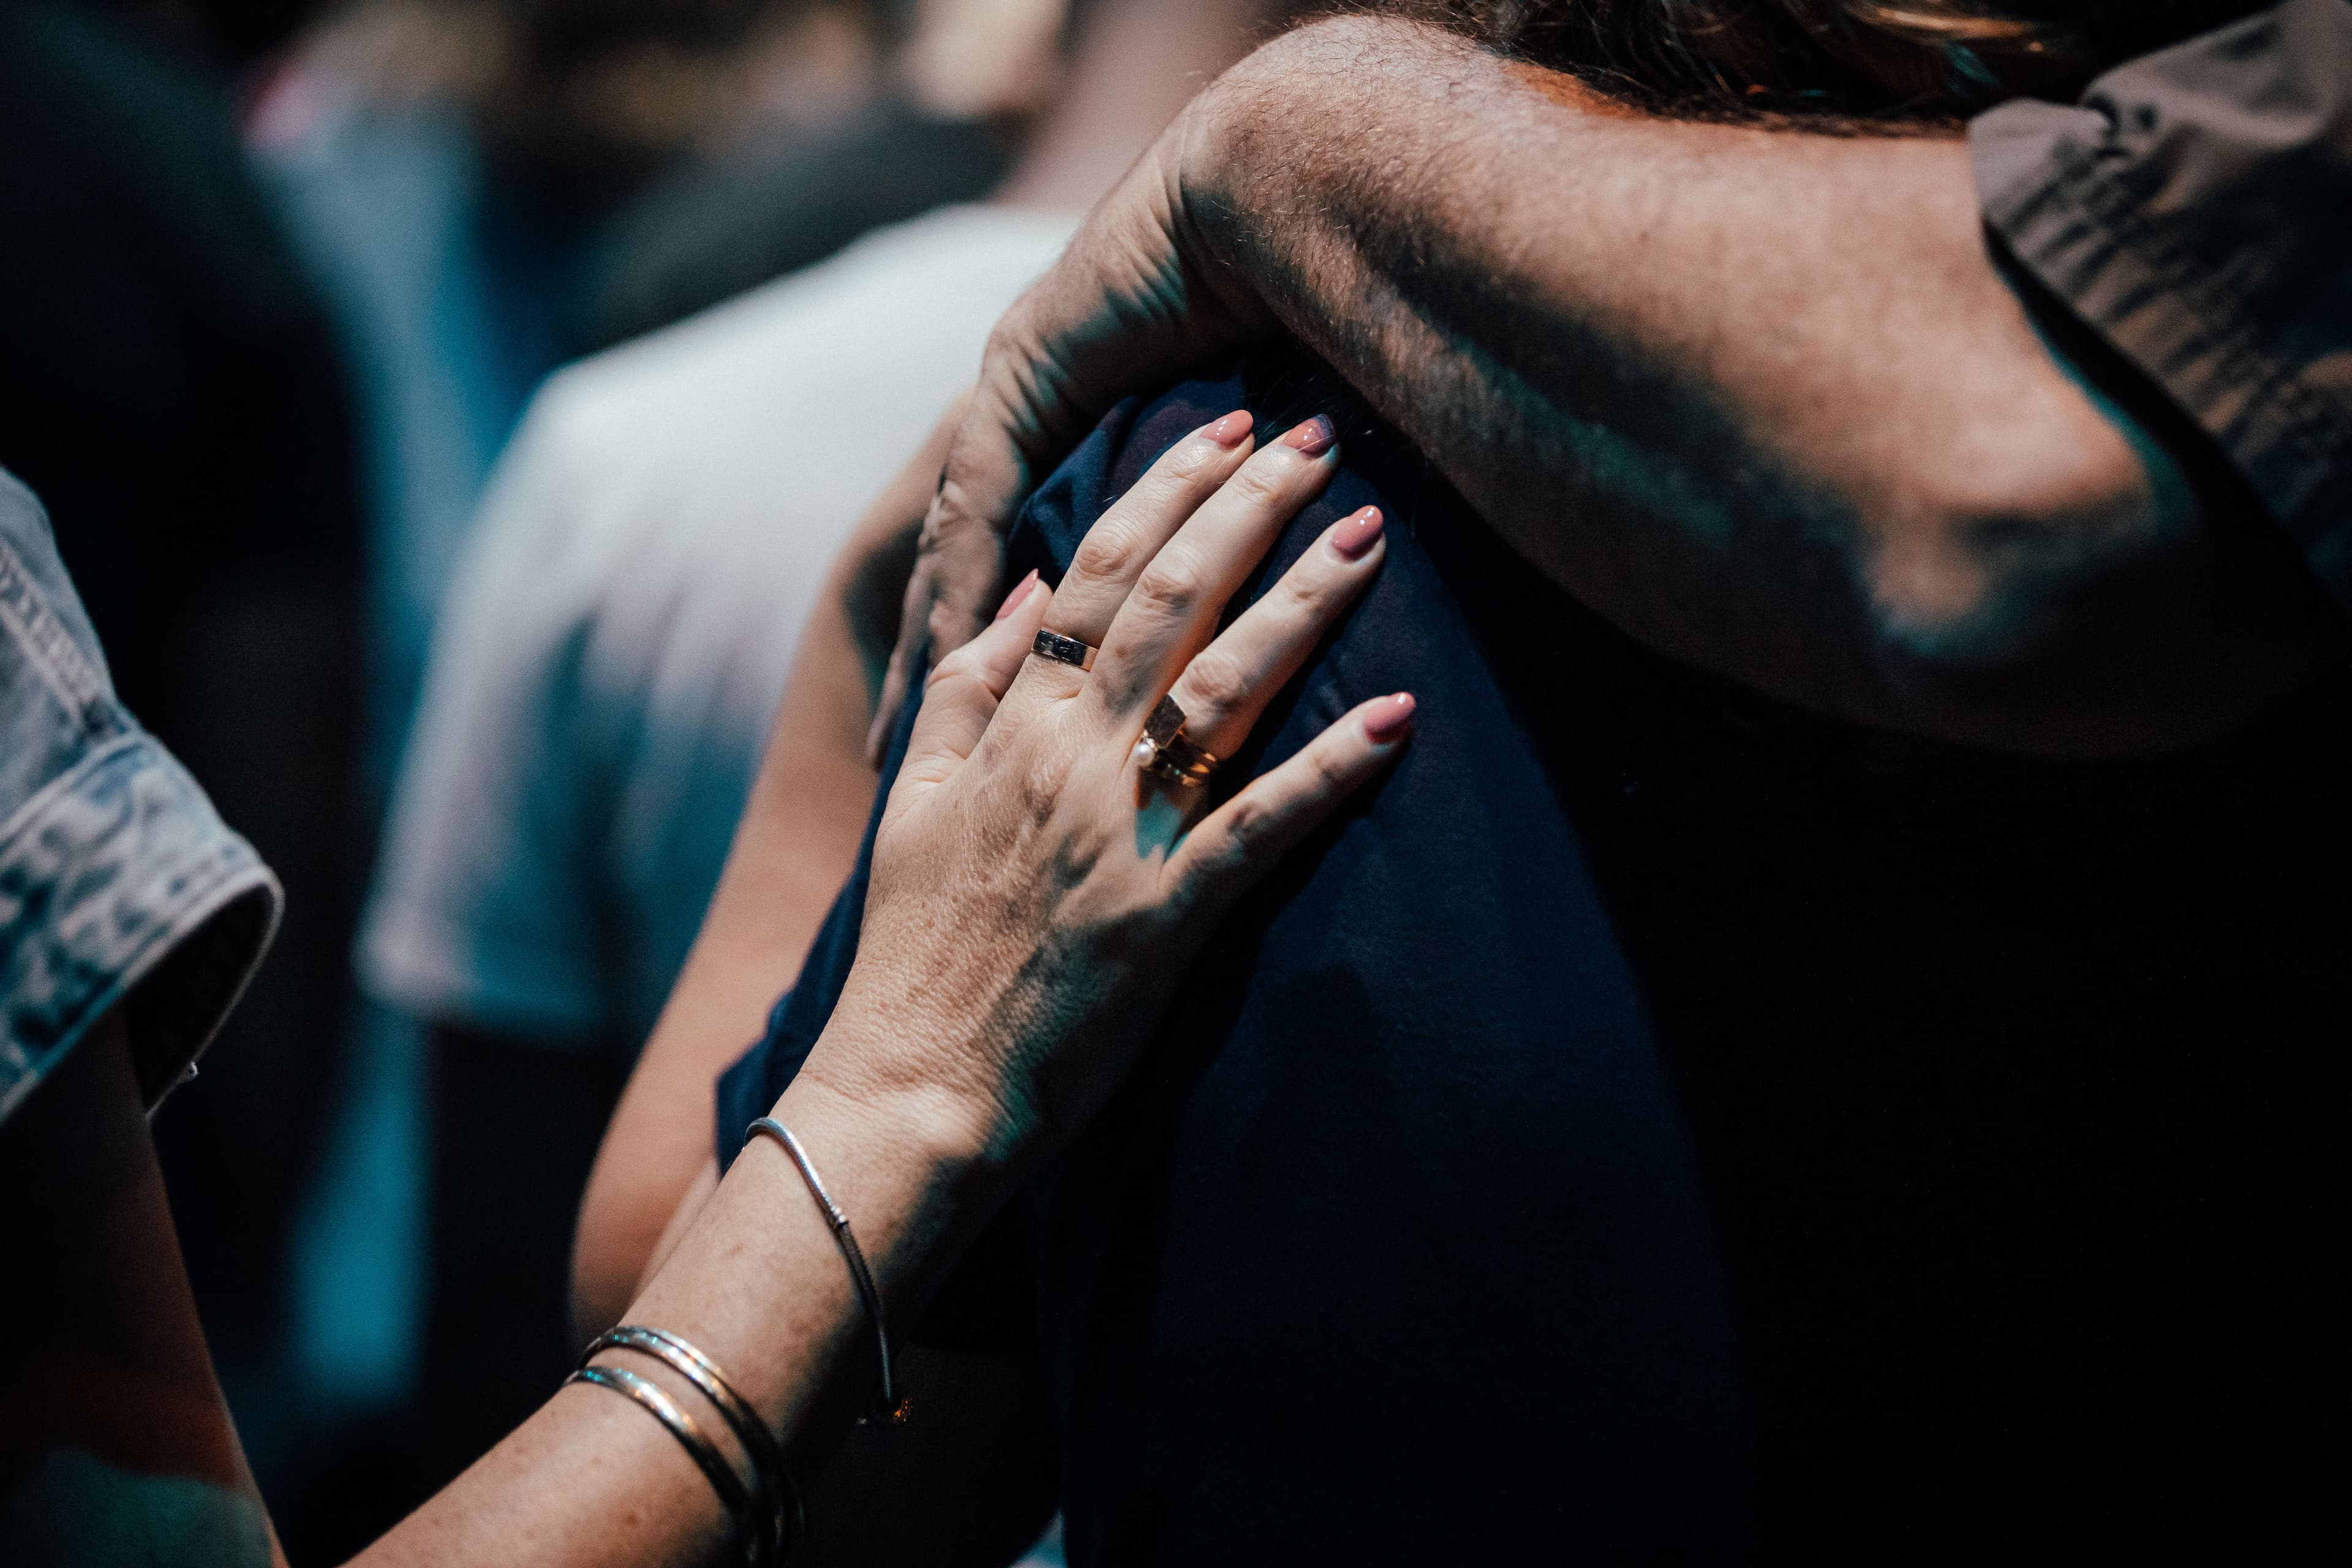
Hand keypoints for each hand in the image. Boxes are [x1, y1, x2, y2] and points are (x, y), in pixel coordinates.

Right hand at [810, 410, 1412, 1164]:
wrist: (910, 1084)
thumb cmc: (915, 947)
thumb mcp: (915, 798)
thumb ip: (963, 686)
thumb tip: (1027, 588)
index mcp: (1011, 726)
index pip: (1097, 575)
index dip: (1167, 490)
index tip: (1228, 428)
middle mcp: (1069, 759)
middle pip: (1171, 601)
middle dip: (1251, 506)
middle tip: (1324, 437)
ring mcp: (1119, 833)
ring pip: (1222, 688)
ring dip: (1303, 603)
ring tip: (1371, 533)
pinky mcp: (1165, 915)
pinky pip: (1261, 827)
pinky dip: (1330, 772)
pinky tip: (1396, 720)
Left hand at [867, 92, 1277, 760]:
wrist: (1267, 206)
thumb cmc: (1296, 300)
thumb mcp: (1257, 437)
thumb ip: (1233, 507)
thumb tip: (1283, 579)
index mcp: (1072, 418)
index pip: (1012, 553)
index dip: (986, 640)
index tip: (966, 728)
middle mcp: (1025, 409)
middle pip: (957, 563)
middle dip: (932, 661)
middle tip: (891, 755)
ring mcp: (1008, 392)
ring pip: (947, 546)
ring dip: (928, 643)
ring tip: (901, 737)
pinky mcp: (1014, 382)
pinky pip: (975, 506)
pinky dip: (962, 586)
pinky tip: (947, 660)